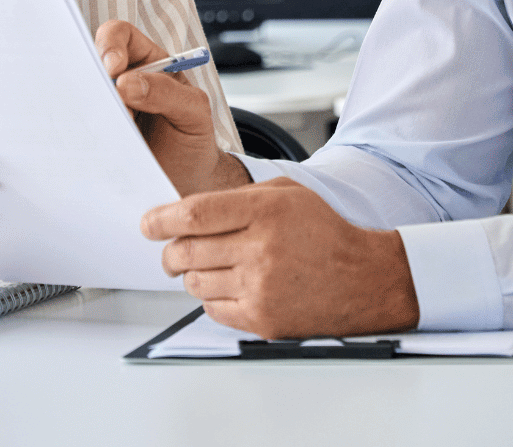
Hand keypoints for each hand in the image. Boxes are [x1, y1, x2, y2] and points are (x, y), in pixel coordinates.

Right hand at [95, 20, 249, 196]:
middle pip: (91, 62)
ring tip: (114, 130)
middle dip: (93, 78)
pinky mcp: (95, 134)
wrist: (187, 182)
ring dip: (92, 109)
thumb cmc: (192, 138)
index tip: (114, 68)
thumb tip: (127, 83)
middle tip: (107, 103)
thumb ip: (168, 93)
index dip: (111, 44)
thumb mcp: (194, 112)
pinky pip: (80, 126)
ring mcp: (105, 108)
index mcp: (148, 63)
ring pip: (82, 94)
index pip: (120, 36)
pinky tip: (102, 145)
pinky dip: (84, 132)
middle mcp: (121, 81)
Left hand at [142, 178, 419, 337]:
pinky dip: (213, 298)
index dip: (161, 220)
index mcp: (264, 211)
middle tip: (174, 251)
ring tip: (211, 267)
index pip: (194, 214)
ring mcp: (260, 287)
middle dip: (171, 251)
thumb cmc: (325, 233)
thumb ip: (239, 196)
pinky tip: (231, 287)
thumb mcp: (288, 194)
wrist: (364, 279)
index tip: (148, 224)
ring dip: (193, 275)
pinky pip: (212, 309)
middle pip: (185, 251)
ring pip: (194, 282)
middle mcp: (260, 248)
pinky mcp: (261, 318)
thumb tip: (188, 209)